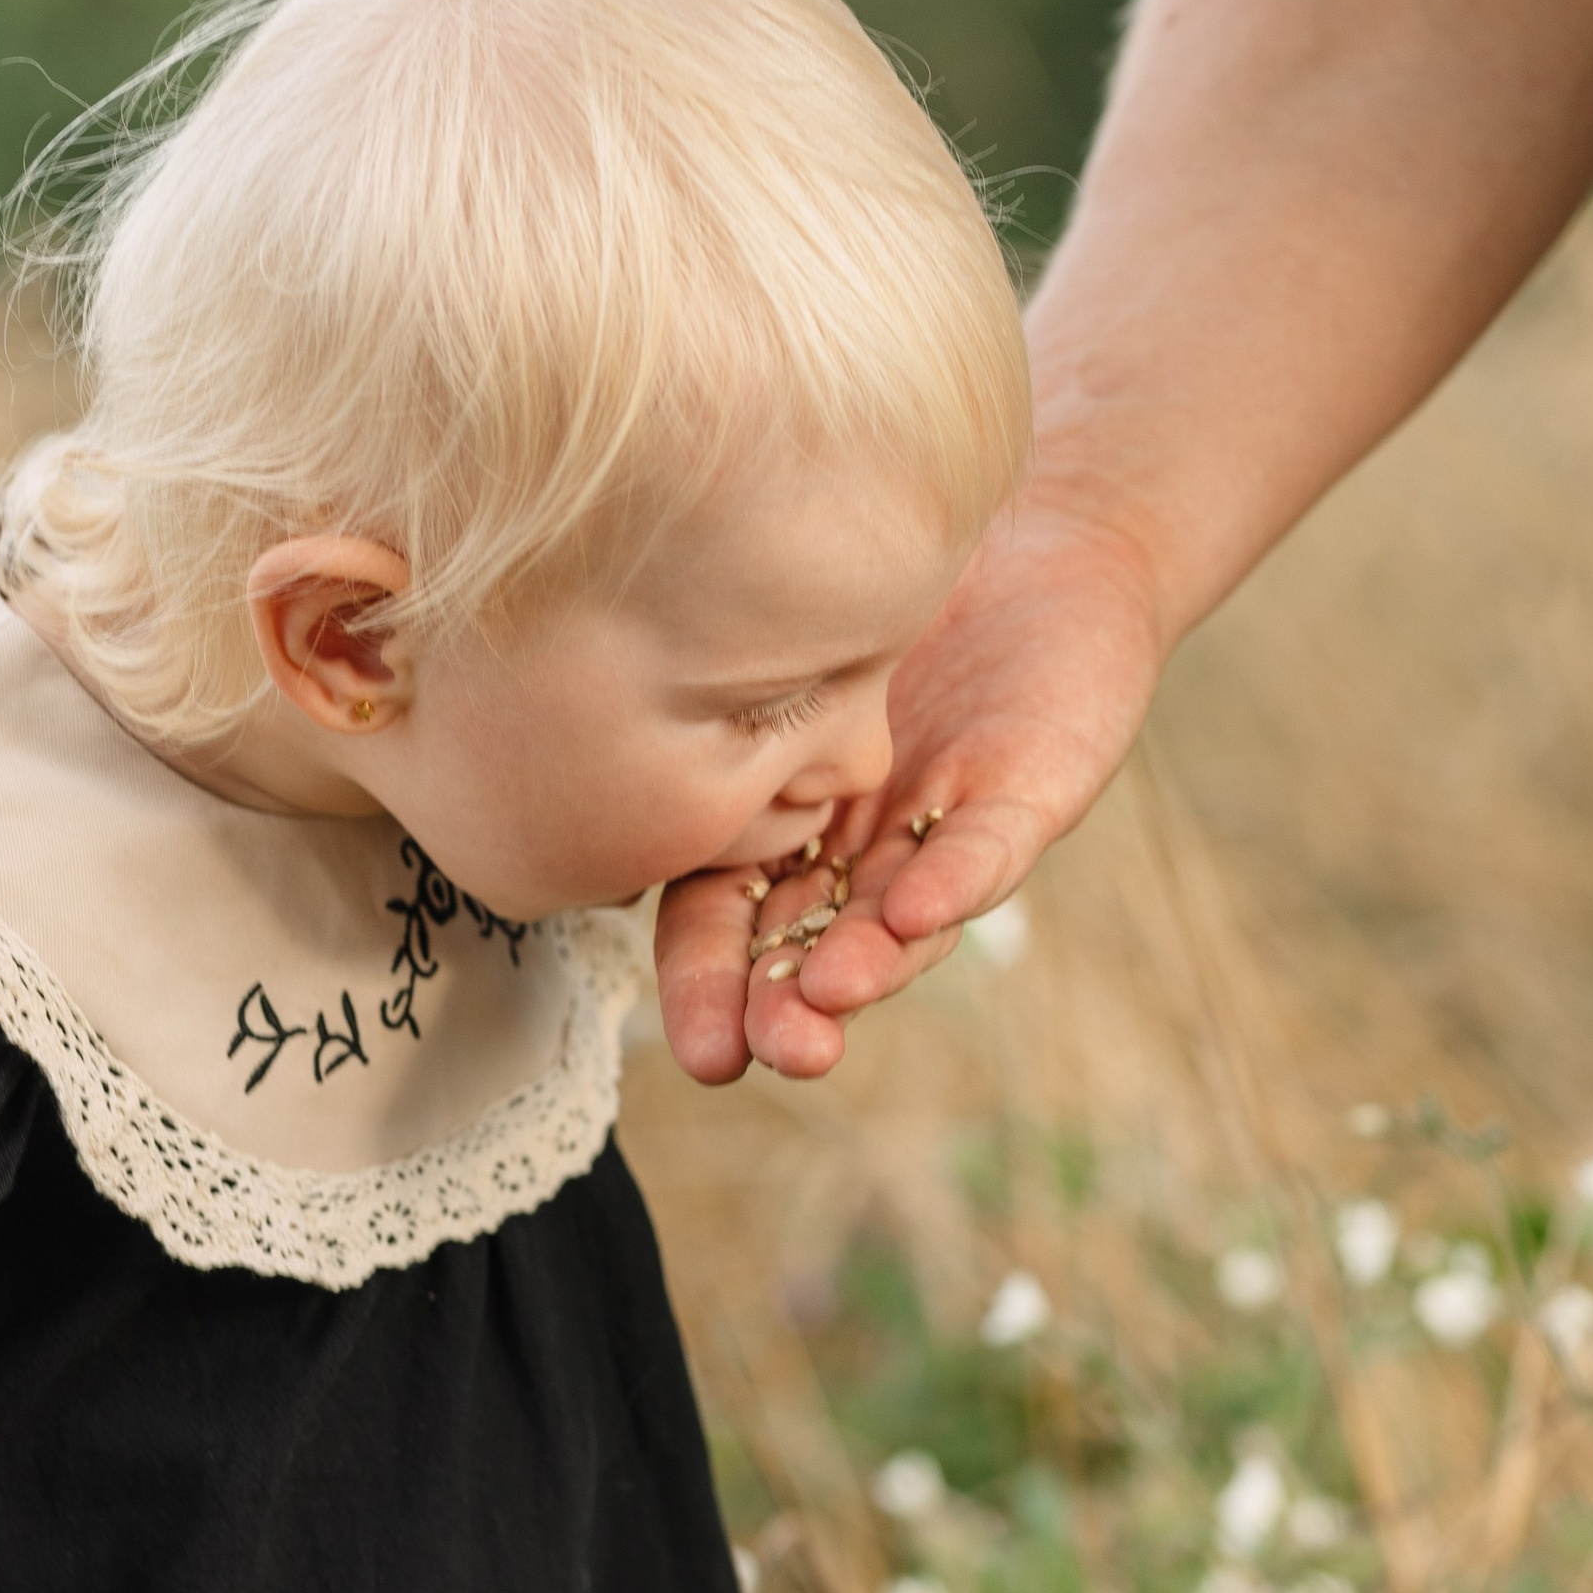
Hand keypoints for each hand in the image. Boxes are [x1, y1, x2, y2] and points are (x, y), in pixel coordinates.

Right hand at [654, 490, 1166, 1081]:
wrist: (1032, 540)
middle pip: (811, 948)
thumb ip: (687, 707)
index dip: (711, 988)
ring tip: (829, 996)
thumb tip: (560, 739)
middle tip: (760, 1052)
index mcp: (781, 829)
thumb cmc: (876, 587)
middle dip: (787, 1007)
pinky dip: (955, 880)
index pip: (728, 924)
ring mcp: (939, 832)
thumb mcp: (761, 650)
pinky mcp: (1024, 797)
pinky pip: (989, 848)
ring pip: (903, 924)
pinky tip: (916, 907)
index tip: (698, 1052)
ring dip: (867, 966)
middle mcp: (858, 852)